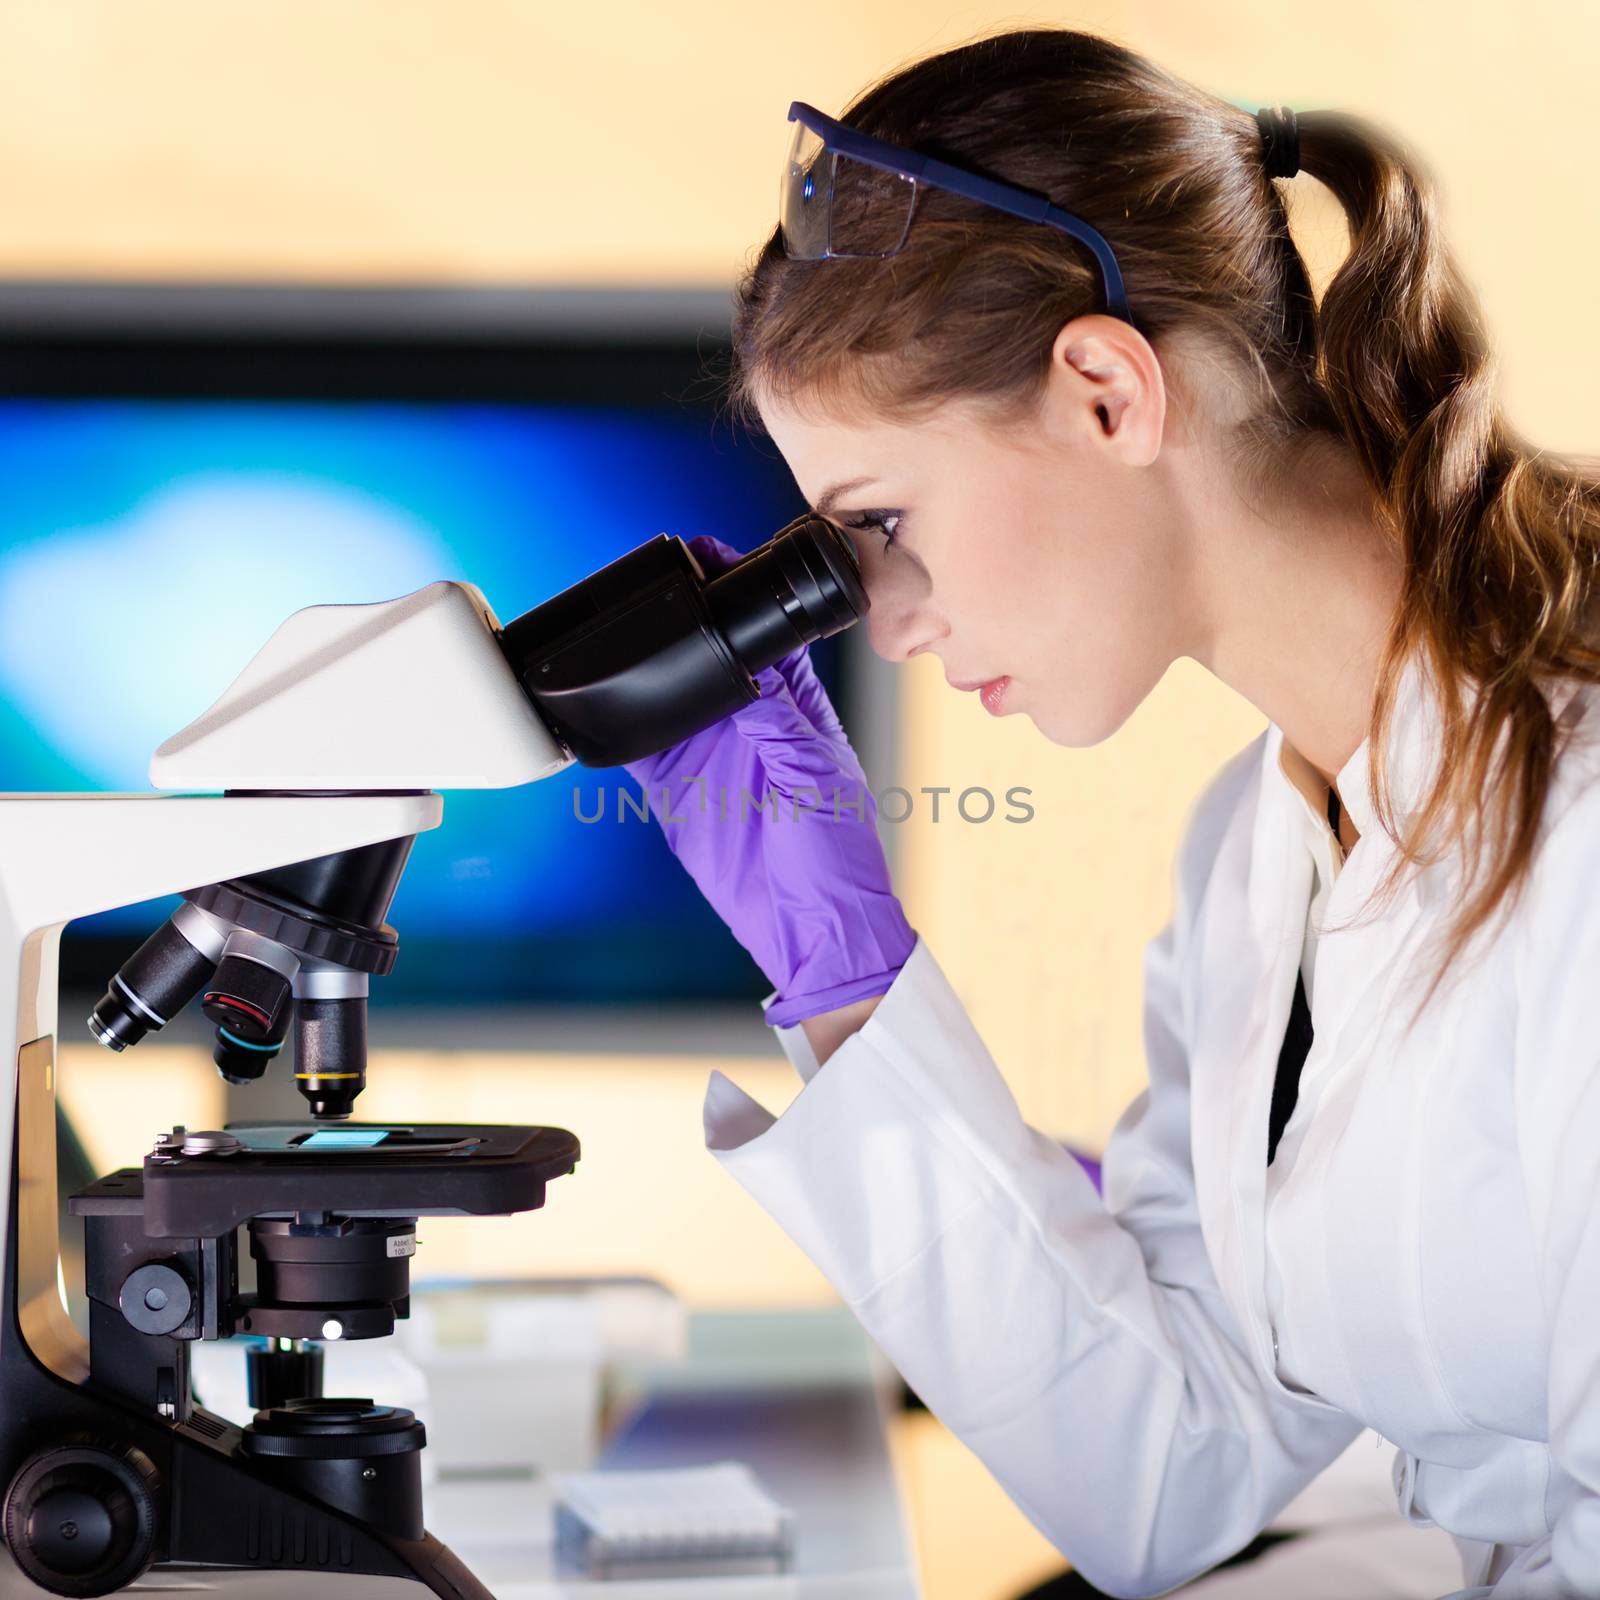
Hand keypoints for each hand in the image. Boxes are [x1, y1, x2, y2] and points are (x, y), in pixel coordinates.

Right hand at [623, 535, 914, 1026]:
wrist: (808, 926)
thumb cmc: (837, 855)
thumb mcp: (815, 776)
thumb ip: (777, 721)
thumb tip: (743, 669)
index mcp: (797, 707)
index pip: (766, 633)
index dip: (740, 593)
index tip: (709, 554)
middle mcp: (750, 721)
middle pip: (709, 651)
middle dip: (684, 617)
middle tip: (651, 579)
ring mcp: (709, 752)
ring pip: (669, 690)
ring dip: (648, 665)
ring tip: (617, 627)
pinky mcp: (676, 788)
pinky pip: (639, 745)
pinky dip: (616, 723)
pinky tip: (595, 700)